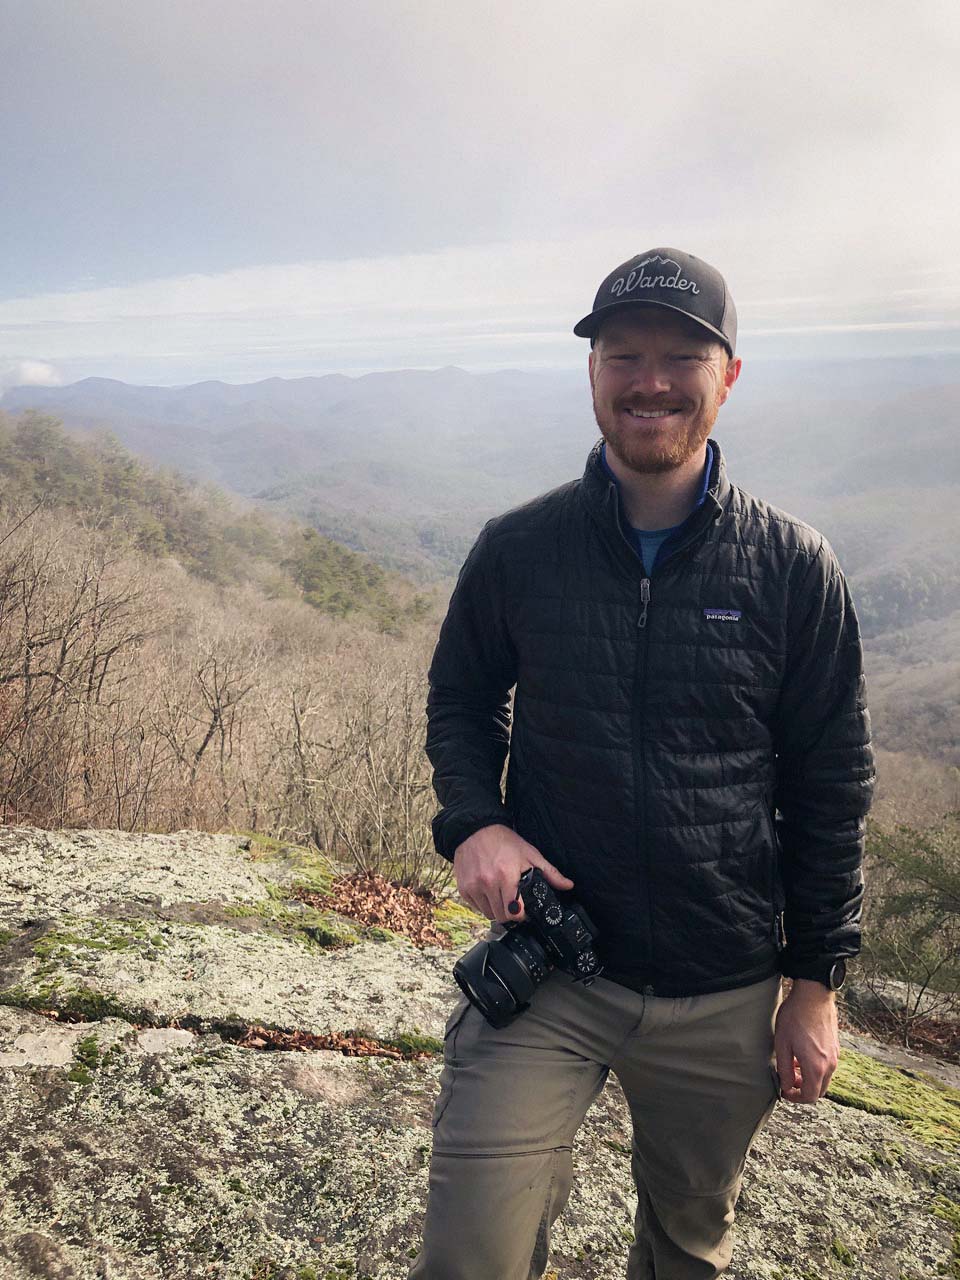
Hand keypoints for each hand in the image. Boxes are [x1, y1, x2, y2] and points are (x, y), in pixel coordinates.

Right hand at [453, 823, 573, 922]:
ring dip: (497, 910)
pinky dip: (484, 903)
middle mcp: (488, 883)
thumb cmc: (503, 841)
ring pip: (488, 914)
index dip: (522, 915)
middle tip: (515, 903)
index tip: (525, 910)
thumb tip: (568, 885)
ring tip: (502, 895)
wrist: (474, 829)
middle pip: (501, 917)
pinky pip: (476, 907)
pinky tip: (489, 891)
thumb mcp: (530, 854)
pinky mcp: (463, 888)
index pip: (515, 913)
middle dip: (511, 914)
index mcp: (506, 876)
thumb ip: (550, 873)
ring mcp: (473, 887)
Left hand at [774, 979, 839, 1103]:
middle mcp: (830, 1065)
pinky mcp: (836, 1047)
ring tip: (793, 1064)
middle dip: (803, 1089)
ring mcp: (835, 1056)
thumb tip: (786, 1086)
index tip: (785, 1090)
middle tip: (789, 1078)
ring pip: (824, 1078)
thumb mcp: (782, 1044)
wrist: (813, 995)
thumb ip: (784, 1070)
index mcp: (816, 1067)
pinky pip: (827, 1066)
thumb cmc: (795, 1017)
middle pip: (819, 1090)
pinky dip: (816, 1068)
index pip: (810, 1096)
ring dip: (809, 1078)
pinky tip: (802, 1054)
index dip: (795, 1098)